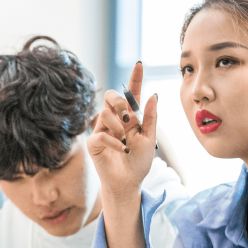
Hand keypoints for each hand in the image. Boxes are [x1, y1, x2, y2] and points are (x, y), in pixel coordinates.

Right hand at [87, 62, 158, 200]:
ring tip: (125, 140)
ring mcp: (102, 130)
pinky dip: (115, 142)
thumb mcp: (150, 139)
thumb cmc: (138, 162)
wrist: (128, 183)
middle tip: (128, 118)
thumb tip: (154, 95)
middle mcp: (114, 120)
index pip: (131, 93)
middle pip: (110, 96)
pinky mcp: (93, 143)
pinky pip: (101, 134)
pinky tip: (123, 150)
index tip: (140, 64)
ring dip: (119, 127)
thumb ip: (151, 118)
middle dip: (119, 101)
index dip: (135, 78)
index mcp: (129, 117)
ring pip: (104, 113)